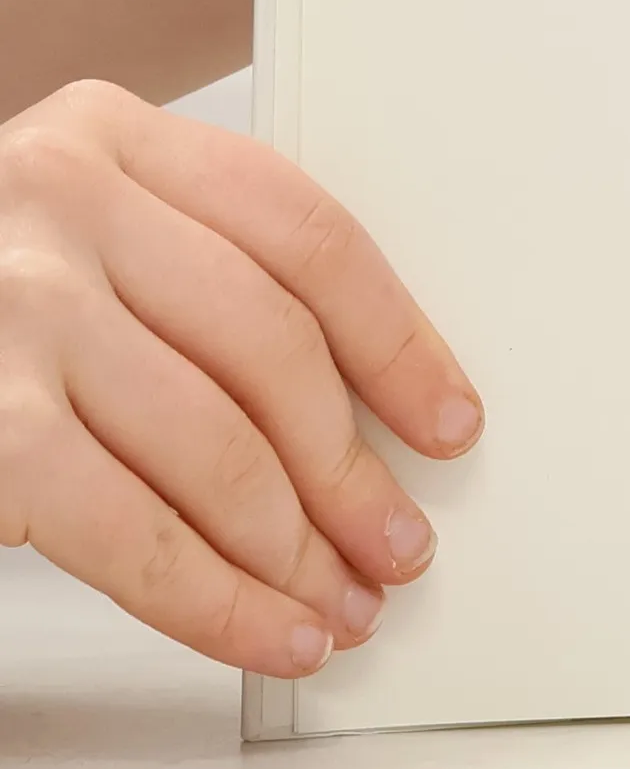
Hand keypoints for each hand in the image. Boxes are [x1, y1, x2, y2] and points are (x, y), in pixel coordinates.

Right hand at [0, 81, 483, 675]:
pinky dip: (216, 600)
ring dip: (297, 550)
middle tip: (398, 544)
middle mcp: (60, 199)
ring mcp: (13, 306)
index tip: (447, 419)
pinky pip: (131, 529)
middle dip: (352, 470)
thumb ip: (197, 278)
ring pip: (216, 446)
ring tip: (342, 604)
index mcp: (113, 137)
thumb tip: (368, 413)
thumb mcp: (82, 239)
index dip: (398, 341)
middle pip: (274, 348)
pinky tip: (268, 632)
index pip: (307, 235)